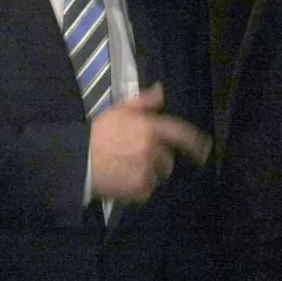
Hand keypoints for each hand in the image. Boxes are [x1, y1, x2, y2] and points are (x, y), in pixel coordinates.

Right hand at [89, 82, 211, 203]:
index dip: (196, 142)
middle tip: (139, 159)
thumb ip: (144, 101)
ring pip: (158, 176)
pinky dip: (139, 188)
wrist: (76, 160)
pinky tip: (124, 181)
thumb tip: (161, 90)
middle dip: (159, 160)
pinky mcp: (138, 189)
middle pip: (168, 159)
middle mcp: (152, 149)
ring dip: (150, 174)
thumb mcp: (119, 110)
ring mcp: (146, 170)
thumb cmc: (97, 133)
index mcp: (150, 128)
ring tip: (129, 170)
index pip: (181, 133)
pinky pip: (147, 190)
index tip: (205, 148)